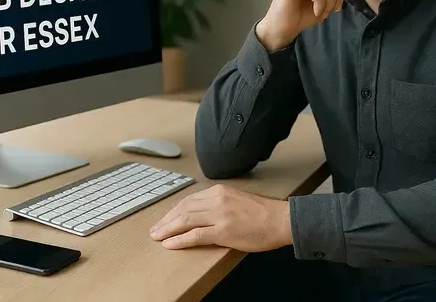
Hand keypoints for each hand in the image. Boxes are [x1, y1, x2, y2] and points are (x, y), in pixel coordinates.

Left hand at [149, 184, 292, 251]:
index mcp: (219, 191)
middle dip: (167, 220)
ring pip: (185, 220)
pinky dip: (180, 240)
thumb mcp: (237, 200)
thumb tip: (202, 214)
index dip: (174, 211)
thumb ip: (219, 203)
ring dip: (168, 229)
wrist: (281, 220)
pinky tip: (170, 244)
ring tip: (157, 237)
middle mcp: (216, 199)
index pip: (189, 200)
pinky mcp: (222, 230)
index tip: (165, 219)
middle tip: (155, 230)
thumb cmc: (263, 213)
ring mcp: (219, 214)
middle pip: (183, 209)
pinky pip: (195, 235)